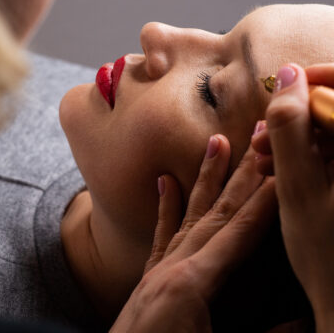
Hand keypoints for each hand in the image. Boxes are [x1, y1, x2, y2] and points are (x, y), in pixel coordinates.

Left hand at [111, 135, 276, 332]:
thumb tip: (303, 323)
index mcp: (194, 284)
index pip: (241, 232)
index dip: (266, 201)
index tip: (283, 170)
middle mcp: (175, 264)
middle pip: (219, 211)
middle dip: (243, 174)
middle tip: (257, 137)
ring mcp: (159, 267)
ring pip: (191, 212)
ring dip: (207, 177)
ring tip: (217, 142)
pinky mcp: (149, 275)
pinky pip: (161, 232)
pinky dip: (166, 205)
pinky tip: (166, 180)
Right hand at [252, 63, 333, 331]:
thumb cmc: (328, 257)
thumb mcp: (298, 189)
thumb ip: (291, 128)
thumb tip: (287, 75)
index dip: (320, 75)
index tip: (284, 81)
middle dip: (297, 116)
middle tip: (262, 140)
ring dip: (297, 138)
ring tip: (263, 161)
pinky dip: (307, 155)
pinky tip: (281, 170)